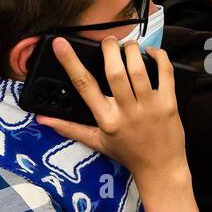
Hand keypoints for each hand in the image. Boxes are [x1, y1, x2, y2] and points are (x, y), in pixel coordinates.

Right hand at [34, 37, 189, 186]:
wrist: (160, 170)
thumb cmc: (128, 154)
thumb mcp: (96, 142)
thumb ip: (69, 128)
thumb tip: (42, 119)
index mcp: (106, 119)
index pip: (84, 86)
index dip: (70, 62)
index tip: (60, 44)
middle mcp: (126, 112)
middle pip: (114, 72)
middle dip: (109, 49)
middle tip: (108, 41)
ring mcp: (149, 107)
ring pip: (138, 69)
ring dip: (132, 50)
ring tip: (128, 45)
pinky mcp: (169, 104)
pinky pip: (166, 73)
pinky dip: (159, 57)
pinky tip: (151, 52)